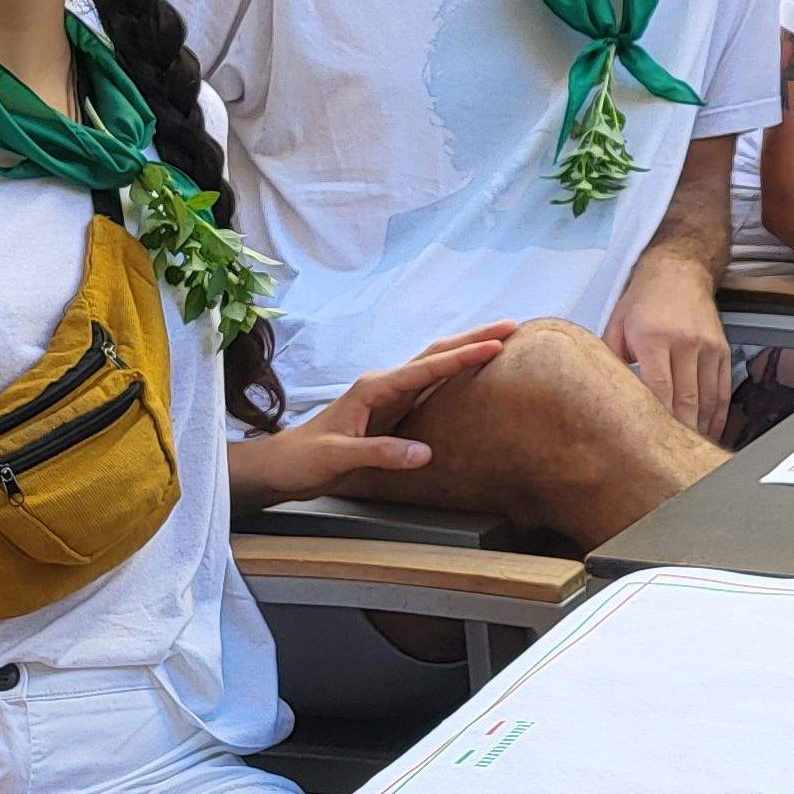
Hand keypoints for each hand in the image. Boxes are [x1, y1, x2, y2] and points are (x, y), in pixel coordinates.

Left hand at [229, 324, 508, 502]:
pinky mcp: (391, 412)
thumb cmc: (304, 459)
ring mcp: (388, 397)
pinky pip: (430, 388)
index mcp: (374, 388)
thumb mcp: (339, 457)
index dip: (463, 356)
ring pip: (435, 367)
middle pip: (436, 355)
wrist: (281, 467)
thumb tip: (425, 453)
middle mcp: (384, 385)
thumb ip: (381, 453)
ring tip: (499, 342)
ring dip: (466, 352)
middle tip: (511, 326)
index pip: (427, 368)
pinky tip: (470, 375)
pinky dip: (454, 374)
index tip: (495, 345)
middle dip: (473, 339)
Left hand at [608, 253, 732, 439]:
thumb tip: (606, 394)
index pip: (659, 389)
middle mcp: (684, 343)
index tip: (653, 444)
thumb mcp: (617, 324)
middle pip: (686, 399)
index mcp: (653, 339)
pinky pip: (722, 388)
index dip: (658, 420)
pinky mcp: (722, 349)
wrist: (679, 270)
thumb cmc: (643, 299)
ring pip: (707, 398)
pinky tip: (710, 429)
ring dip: (700, 427)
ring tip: (691, 451)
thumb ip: (612, 359)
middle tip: (672, 458)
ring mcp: (707, 347)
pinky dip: (717, 413)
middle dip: (680, 432)